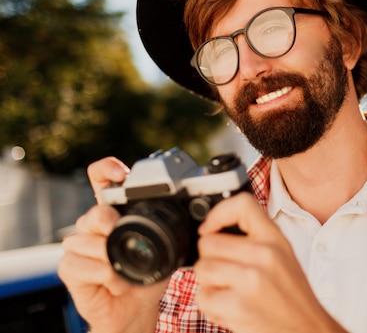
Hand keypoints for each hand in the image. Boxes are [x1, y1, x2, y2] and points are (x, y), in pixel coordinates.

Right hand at [58, 158, 166, 332]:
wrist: (134, 309)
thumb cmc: (147, 275)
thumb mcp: (164, 247)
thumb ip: (166, 228)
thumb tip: (186, 213)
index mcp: (114, 212)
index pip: (101, 178)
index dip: (106, 169)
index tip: (120, 172)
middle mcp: (93, 225)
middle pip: (96, 212)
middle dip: (112, 225)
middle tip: (124, 240)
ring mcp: (78, 245)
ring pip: (88, 240)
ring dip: (112, 260)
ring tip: (124, 273)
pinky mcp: (69, 267)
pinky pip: (82, 264)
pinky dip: (104, 276)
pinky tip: (113, 283)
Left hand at [194, 194, 347, 332]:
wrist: (308, 329)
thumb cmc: (293, 296)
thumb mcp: (282, 255)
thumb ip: (255, 239)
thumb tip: (212, 230)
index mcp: (275, 239)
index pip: (242, 205)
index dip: (218, 213)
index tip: (209, 228)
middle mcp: (264, 254)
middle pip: (209, 242)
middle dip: (210, 259)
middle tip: (226, 273)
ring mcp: (250, 280)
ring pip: (201, 268)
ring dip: (209, 284)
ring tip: (230, 292)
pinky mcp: (238, 306)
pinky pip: (202, 298)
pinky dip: (211, 306)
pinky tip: (231, 309)